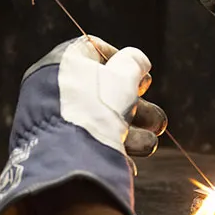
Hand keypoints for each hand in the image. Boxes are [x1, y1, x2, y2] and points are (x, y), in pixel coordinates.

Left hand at [0, 36, 166, 214]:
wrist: (62, 160)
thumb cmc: (93, 109)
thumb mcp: (121, 77)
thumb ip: (133, 64)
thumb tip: (137, 62)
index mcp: (64, 64)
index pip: (94, 51)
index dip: (123, 63)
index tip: (142, 81)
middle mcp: (58, 90)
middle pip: (106, 92)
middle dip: (139, 109)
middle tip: (157, 122)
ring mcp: (57, 121)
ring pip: (104, 121)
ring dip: (134, 133)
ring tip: (148, 145)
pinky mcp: (59, 150)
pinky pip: (92, 146)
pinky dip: (113, 152)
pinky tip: (128, 164)